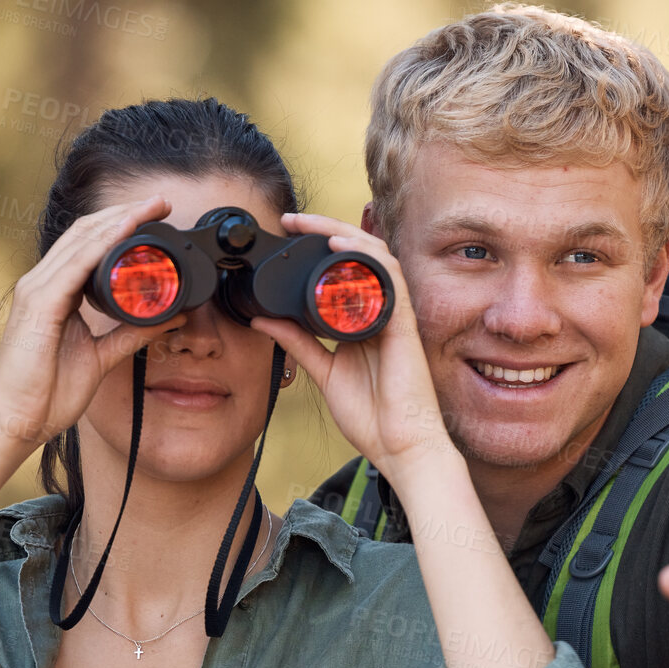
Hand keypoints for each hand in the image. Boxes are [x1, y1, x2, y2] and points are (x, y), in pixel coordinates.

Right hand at [0, 197, 187, 455]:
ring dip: (118, 220)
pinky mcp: (38, 304)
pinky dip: (102, 245)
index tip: (154, 217)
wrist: (16, 422)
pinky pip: (74, 266)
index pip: (86, 245)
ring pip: (80, 241)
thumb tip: (168, 318)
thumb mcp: (100, 357)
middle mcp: (41, 284)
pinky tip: (125, 231)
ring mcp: (36, 291)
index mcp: (53, 293)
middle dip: (124, 213)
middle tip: (160, 202)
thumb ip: (130, 334)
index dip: (119, 226)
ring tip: (149, 208)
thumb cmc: (46, 394)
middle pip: (84, 233)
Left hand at [246, 212, 458, 483]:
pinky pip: (389, 279)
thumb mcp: (324, 373)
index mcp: (363, 321)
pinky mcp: (403, 325)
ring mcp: (394, 316)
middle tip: (292, 220)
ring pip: (375, 257)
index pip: (343, 271)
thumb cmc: (373, 416)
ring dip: (343, 233)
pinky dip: (366, 257)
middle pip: (359, 255)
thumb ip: (298, 344)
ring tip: (312, 224)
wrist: (400, 446)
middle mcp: (380, 312)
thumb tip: (265, 321)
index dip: (317, 247)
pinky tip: (342, 245)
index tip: (287, 235)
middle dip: (325, 229)